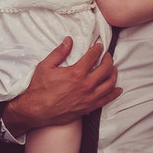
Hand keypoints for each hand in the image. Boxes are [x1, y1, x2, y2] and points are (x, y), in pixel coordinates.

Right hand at [2, 37, 119, 136]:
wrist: (35, 111)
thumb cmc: (39, 89)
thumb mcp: (45, 66)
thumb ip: (59, 52)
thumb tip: (68, 41)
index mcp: (76, 72)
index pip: (93, 56)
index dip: (97, 49)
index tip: (99, 46)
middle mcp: (86, 85)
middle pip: (105, 69)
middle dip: (108, 59)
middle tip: (107, 56)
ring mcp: (89, 97)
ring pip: (109, 83)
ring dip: (113, 74)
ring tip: (113, 69)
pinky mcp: (88, 107)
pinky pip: (106, 99)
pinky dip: (114, 93)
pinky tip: (117, 89)